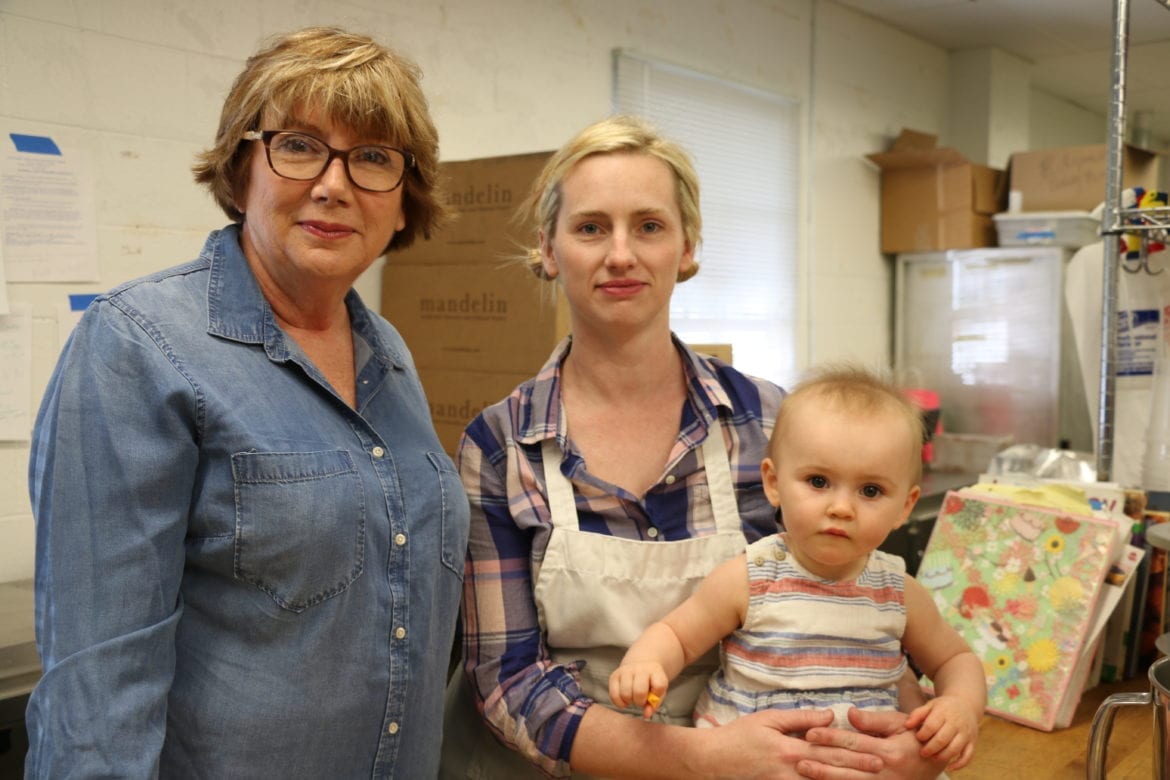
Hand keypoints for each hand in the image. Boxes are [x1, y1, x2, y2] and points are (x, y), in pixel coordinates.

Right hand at [608, 661, 668, 718]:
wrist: (639, 665)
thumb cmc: (650, 683)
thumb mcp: (658, 691)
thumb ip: (654, 704)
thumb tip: (646, 715)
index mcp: (655, 670)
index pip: (659, 686)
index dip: (657, 695)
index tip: (654, 695)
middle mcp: (640, 668)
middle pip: (639, 691)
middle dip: (640, 701)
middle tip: (641, 700)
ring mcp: (625, 671)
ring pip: (625, 694)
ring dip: (629, 701)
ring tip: (632, 698)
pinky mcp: (614, 676)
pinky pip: (614, 695)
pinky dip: (619, 703)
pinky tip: (625, 700)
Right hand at [687, 709, 886, 779]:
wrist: (712, 760)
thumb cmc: (739, 736)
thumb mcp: (769, 719)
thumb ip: (800, 719)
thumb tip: (829, 716)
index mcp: (790, 749)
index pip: (829, 751)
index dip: (855, 753)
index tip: (877, 754)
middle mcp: (791, 771)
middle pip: (831, 771)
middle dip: (858, 771)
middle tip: (881, 770)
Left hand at [800, 709, 947, 779]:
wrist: (936, 760)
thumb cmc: (914, 736)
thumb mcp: (898, 723)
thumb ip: (874, 720)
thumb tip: (851, 713)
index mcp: (888, 751)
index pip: (852, 743)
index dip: (830, 738)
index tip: (810, 733)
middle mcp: (885, 771)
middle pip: (847, 766)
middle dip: (821, 762)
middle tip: (798, 758)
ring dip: (826, 777)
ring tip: (805, 771)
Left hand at [903, 695, 978, 769]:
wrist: (966, 704)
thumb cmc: (944, 707)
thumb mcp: (930, 705)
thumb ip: (917, 714)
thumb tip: (906, 726)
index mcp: (944, 712)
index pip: (931, 726)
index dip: (923, 734)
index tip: (918, 737)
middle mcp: (956, 723)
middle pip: (942, 739)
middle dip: (930, 748)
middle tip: (923, 752)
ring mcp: (966, 733)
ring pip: (955, 749)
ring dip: (942, 756)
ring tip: (933, 757)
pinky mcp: (972, 742)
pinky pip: (968, 755)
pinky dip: (960, 764)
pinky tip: (949, 767)